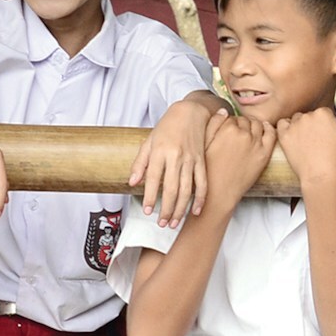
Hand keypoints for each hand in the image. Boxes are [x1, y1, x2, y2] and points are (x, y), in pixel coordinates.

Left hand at [130, 95, 220, 227]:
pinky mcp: (202, 161)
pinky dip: (200, 198)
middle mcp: (176, 157)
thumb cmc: (167, 126)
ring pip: (187, 189)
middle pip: (172, 188)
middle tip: (161, 223)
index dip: (151, 197)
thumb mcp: (149, 141)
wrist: (191, 112)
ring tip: (174, 223)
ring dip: (180, 209)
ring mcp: (191, 160)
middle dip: (166, 209)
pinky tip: (196, 211)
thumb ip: (140, 163)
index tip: (148, 211)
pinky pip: (202, 183)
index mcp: (160, 151)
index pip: (154, 179)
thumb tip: (133, 182)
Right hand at [202, 113, 275, 213]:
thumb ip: (214, 124)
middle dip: (242, 124)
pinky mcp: (264, 154)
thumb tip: (224, 110)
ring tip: (250, 131)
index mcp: (227, 129)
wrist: (219, 192)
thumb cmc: (209, 170)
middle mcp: (243, 134)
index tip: (229, 128)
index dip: (230, 123)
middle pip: (246, 120)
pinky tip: (265, 128)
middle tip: (239, 131)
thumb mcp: (204, 144)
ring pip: (258, 125)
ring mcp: (255, 143)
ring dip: (254, 125)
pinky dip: (269, 129)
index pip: (232, 117)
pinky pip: (271, 134)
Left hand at [276, 103, 335, 193]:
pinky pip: (281, 125)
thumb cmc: (335, 158)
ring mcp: (294, 126)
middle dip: (313, 125)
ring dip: (300, 127)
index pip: (324, 113)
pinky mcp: (284, 136)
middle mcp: (307, 116)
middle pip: (310, 116)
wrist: (320, 175)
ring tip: (306, 141)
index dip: (327, 123)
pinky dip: (285, 129)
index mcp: (323, 113)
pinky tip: (292, 137)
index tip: (328, 134)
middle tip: (318, 140)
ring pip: (296, 120)